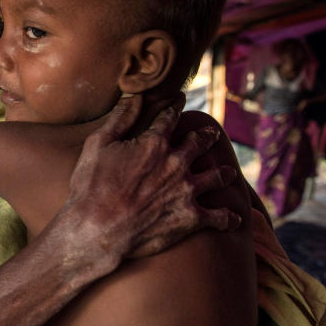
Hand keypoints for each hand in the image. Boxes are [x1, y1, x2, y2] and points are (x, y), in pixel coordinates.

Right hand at [65, 93, 240, 266]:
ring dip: (224, 173)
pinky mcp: (192, 218)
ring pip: (217, 177)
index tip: (180, 101)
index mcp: (154, 144)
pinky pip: (220, 217)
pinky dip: (228, 217)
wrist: (96, 229)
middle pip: (199, 143)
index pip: (169, 119)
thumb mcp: (98, 145)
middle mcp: (177, 164)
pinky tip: (234, 218)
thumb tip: (135, 96)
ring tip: (228, 172)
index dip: (175, 108)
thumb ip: (120, 119)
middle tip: (211, 133)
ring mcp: (187, 191)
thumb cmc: (90, 186)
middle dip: (206, 136)